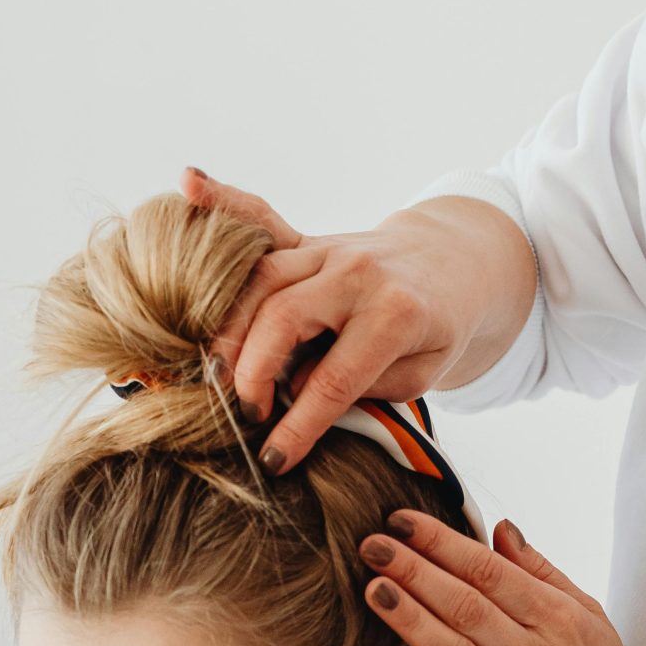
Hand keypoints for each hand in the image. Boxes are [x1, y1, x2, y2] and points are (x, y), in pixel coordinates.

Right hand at [180, 170, 532, 471]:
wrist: (455, 263)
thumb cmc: (437, 328)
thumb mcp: (423, 373)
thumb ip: (368, 387)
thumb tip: (300, 392)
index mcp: (396, 314)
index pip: (334, 380)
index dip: (299, 426)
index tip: (275, 460)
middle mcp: (356, 273)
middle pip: (285, 319)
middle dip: (254, 374)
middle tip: (243, 415)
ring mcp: (328, 249)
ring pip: (261, 280)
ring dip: (229, 328)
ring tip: (218, 374)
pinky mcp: (307, 237)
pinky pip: (260, 217)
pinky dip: (222, 200)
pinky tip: (190, 185)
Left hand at [357, 510, 645, 645]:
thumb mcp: (589, 622)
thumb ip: (542, 574)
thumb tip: (501, 528)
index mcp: (558, 622)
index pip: (490, 572)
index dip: (442, 543)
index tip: (401, 521)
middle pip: (467, 607)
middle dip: (416, 571)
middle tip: (371, 544)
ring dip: (412, 624)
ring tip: (374, 591)